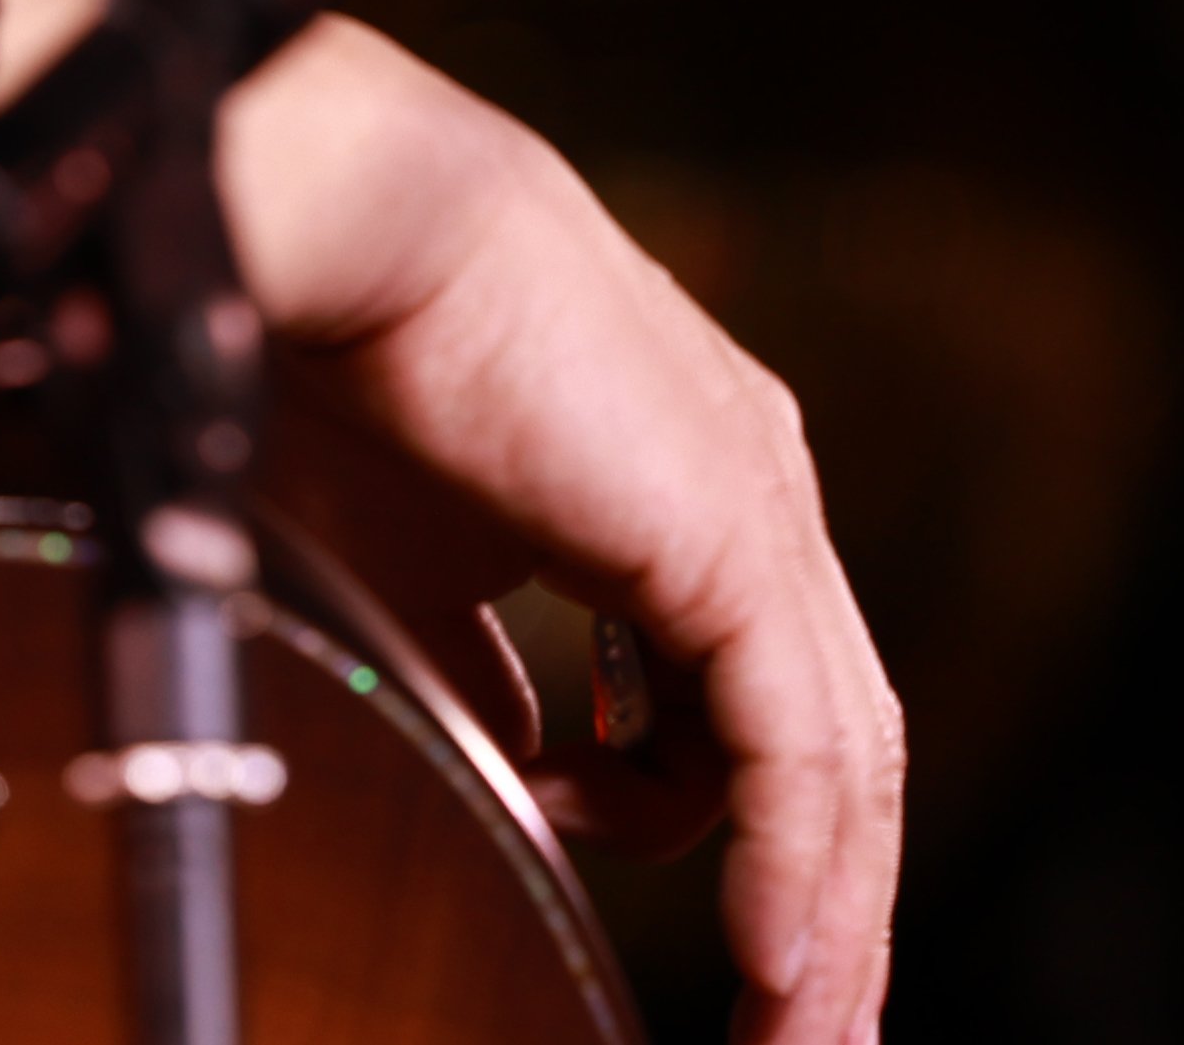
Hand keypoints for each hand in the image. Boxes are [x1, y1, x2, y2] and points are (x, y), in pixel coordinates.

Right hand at [217, 15, 902, 1044]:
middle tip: (800, 1034)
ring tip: (795, 1036)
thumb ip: (491, 664)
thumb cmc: (348, 359)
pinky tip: (782, 971)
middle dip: (819, 903)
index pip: (756, 691)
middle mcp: (749, 490)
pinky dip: (800, 870)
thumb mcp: (423, 556)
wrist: (354, 221)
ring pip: (835, 756)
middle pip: (824, 739)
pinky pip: (799, 745)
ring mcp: (758, 505)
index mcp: (682, 483)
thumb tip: (523, 764)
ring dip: (824, 918)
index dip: (740, 828)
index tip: (711, 948)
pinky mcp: (737, 534)